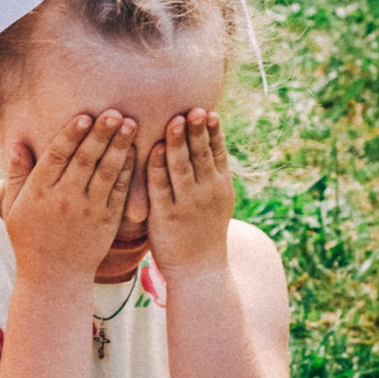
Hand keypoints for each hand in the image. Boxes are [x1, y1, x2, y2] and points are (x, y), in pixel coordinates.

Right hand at [1, 110, 139, 286]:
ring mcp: (89, 210)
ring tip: (130, 124)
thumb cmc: (30, 239)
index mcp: (40, 192)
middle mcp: (65, 199)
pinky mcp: (108, 221)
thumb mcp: (13, 207)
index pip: (57, 157)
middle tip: (114, 112)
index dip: (70, 135)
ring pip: (106, 173)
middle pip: (85, 160)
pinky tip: (135, 150)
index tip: (84, 116)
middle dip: (101, 134)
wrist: (54, 276)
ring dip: (119, 147)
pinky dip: (128, 170)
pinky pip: (119, 191)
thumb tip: (17, 144)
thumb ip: (17, 174)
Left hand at [144, 109, 233, 277]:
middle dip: (198, 130)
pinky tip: (157, 147)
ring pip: (182, 166)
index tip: (209, 110)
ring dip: (179, 142)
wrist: (200, 269)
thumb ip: (210, 173)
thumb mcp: (216, 200)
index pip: (219, 152)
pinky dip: (159, 165)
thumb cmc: (203, 231)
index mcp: (221, 186)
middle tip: (194, 108)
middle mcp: (207, 192)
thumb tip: (206, 143)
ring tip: (176, 120)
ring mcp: (187, 203)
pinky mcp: (166, 215)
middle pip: (202, 154)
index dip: (214, 131)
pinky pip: (162, 186)